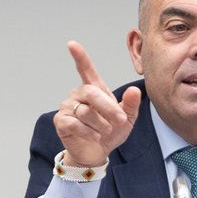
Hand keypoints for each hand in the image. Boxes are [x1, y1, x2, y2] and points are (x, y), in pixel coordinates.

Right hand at [53, 41, 140, 168]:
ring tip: (105, 132)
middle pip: (91, 93)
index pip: (85, 69)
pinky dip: (89, 133)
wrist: (96, 152)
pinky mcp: (61, 121)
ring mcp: (68, 107)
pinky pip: (75, 124)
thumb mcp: (127, 119)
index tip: (72, 44)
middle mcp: (78, 94)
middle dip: (108, 108)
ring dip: (101, 125)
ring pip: (85, 112)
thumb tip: (135, 90)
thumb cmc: (110, 132)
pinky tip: (94, 137)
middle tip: (120, 120)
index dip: (79, 56)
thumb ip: (131, 105)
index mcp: (94, 89)